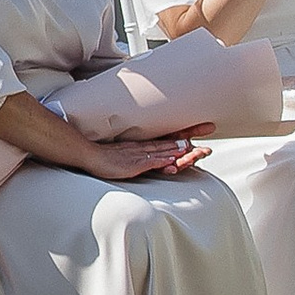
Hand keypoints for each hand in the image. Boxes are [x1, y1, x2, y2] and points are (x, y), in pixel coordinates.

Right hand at [87, 131, 205, 181]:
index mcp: (142, 146)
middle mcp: (143, 148)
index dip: (183, 134)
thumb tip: (149, 156)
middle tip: (206, 131)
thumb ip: (137, 154)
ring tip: (193, 146)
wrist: (88, 155)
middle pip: (169, 141)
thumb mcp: (124, 154)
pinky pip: (150, 162)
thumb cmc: (103, 157)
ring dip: (178, 148)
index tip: (199, 130)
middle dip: (188, 138)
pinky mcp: (133, 164)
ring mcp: (139, 155)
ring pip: (162, 150)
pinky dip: (162, 159)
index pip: (167, 138)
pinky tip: (171, 158)